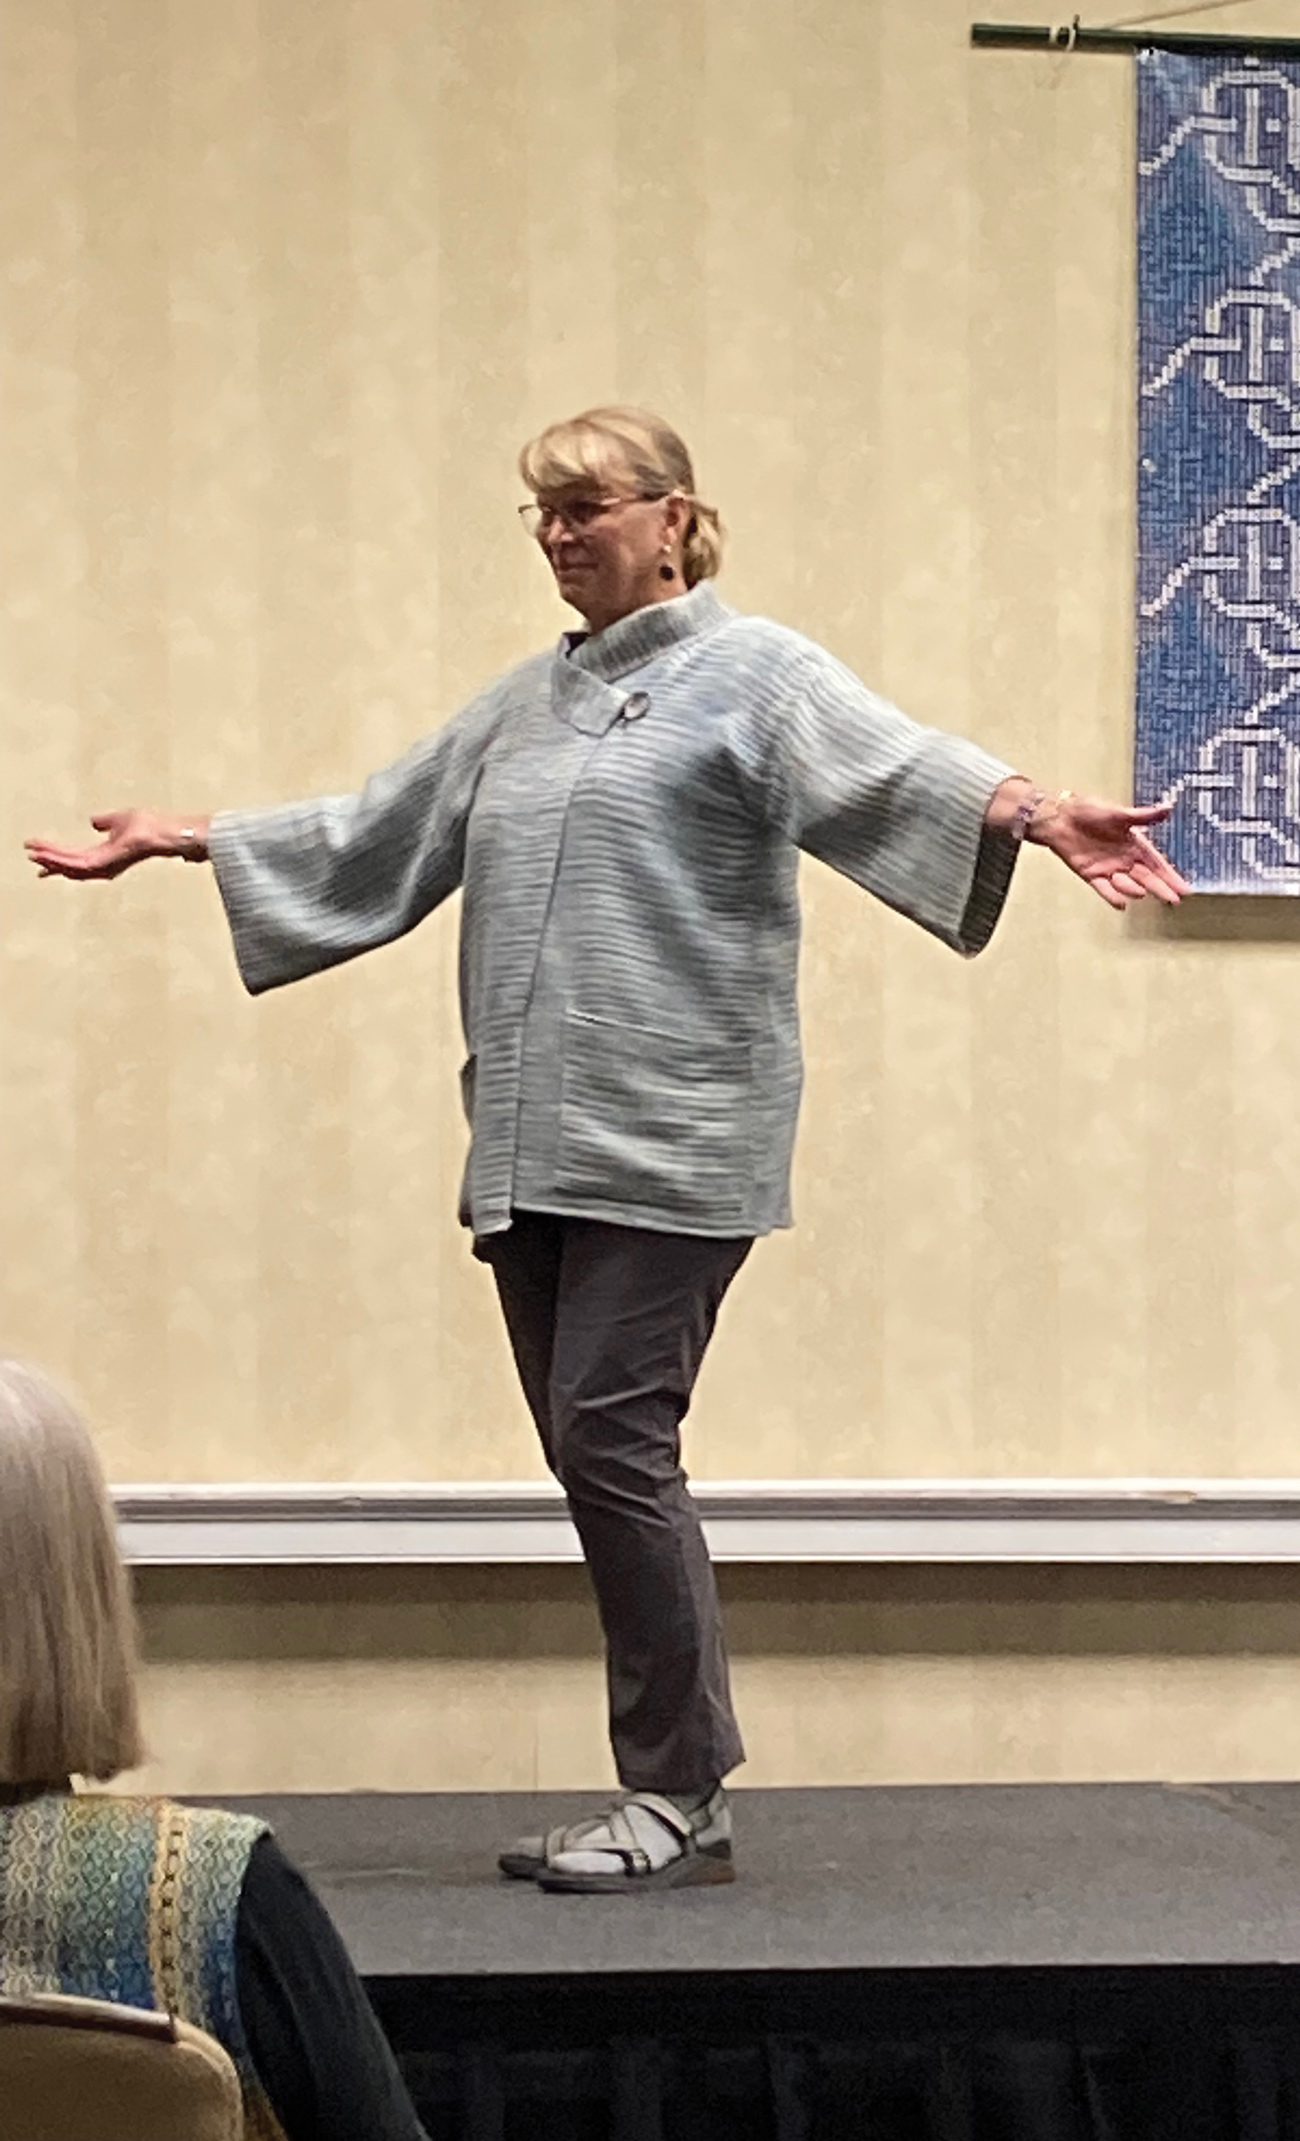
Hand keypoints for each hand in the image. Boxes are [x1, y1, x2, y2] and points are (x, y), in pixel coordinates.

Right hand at [24, 810, 205, 880]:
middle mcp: (105, 864)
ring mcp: (106, 865)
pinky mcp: (108, 862)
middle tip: (29, 853)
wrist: (167, 831)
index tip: (36, 851)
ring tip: (34, 853)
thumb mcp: (120, 819)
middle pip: (70, 864)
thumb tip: (93, 821)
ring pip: (71, 866)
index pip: (75, 857)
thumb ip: (105, 822)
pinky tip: (49, 856)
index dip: (55, 854)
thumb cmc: (152, 825)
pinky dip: (63, 860)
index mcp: (106, 854)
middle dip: (48, 859)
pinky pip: (79, 864)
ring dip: (52, 860)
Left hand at [1032, 793, 1188, 909]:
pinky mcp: (1091, 875)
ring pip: (1126, 884)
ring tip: (1143, 892)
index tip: (1184, 889)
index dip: (1170, 876)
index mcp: (1134, 844)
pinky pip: (1104, 889)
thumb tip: (1168, 807)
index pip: (1157, 863)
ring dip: (1134, 889)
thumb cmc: (1089, 811)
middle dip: (1161, 888)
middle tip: (1174, 901)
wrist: (1060, 817)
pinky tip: (1122, 904)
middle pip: (1146, 878)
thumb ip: (1143, 816)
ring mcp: (1108, 869)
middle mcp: (1124, 859)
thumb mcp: (1119, 813)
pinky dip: (1113, 897)